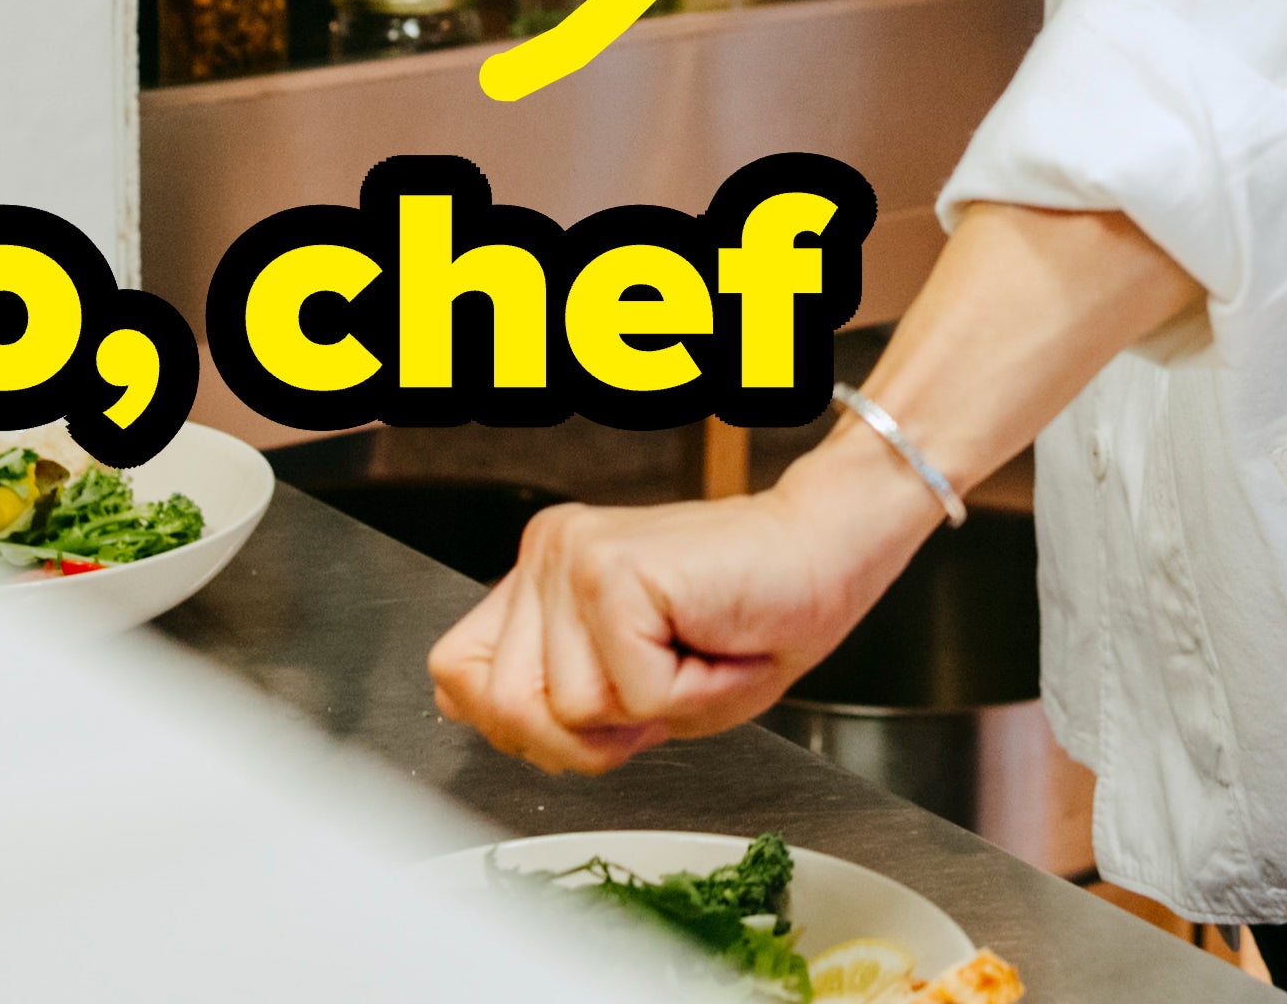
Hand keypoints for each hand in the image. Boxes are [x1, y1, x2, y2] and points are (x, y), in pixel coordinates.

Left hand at [428, 432, 936, 775]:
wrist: (828, 553)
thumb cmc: (751, 620)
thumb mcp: (634, 690)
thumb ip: (552, 704)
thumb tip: (494, 713)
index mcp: (542, 575)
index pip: (458, 675)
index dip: (523, 723)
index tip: (603, 706)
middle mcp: (546, 552)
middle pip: (504, 712)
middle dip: (590, 734)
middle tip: (662, 680)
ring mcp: (573, 555)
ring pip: (564, 711)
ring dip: (648, 710)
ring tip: (692, 652)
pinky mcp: (612, 570)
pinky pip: (627, 694)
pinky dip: (685, 694)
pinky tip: (711, 644)